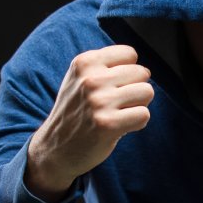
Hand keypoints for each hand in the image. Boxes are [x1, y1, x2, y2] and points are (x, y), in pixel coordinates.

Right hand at [25, 45, 153, 201]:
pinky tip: (120, 127)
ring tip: (119, 113)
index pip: (130, 54)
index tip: (113, 85)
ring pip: (146, 92)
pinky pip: (144, 115)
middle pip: (141, 73)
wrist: (55, 148)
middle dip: (135, 88)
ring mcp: (99, 102)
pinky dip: (137, 122)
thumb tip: (146, 71)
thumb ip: (108, 67)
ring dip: (138, 105)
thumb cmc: (77, 111)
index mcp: (84, 63)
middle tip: (116, 103)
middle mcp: (90, 79)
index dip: (128, 71)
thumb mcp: (80, 78)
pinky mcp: (108, 124)